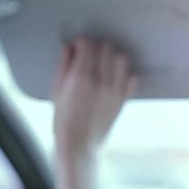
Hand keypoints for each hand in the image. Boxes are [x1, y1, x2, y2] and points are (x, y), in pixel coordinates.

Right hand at [52, 38, 137, 158]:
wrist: (79, 145)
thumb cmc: (63, 121)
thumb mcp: (56, 92)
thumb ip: (63, 67)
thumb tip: (68, 48)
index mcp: (80, 77)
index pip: (87, 44)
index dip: (81, 42)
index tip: (77, 47)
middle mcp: (100, 81)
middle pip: (105, 48)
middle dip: (96, 47)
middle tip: (88, 55)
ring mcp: (114, 90)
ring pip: (120, 58)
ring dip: (111, 58)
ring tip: (102, 65)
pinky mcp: (123, 99)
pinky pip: (132, 77)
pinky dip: (125, 74)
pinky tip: (114, 78)